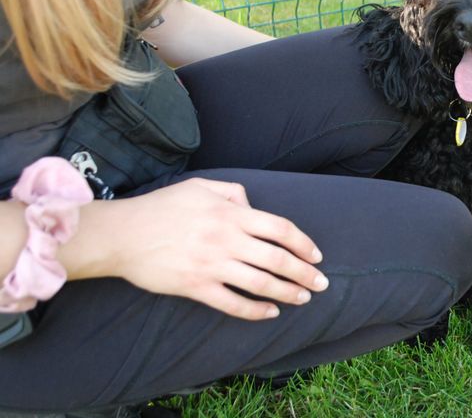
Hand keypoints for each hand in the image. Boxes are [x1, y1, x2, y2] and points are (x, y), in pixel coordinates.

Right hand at [73, 178, 327, 319]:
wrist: (122, 234)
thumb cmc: (162, 207)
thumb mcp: (200, 186)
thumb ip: (233, 192)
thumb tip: (254, 206)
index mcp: (231, 213)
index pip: (280, 228)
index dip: (303, 243)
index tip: (317, 255)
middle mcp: (227, 239)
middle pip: (277, 259)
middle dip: (305, 273)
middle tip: (322, 283)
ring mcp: (212, 265)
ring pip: (260, 283)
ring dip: (287, 292)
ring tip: (303, 298)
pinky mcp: (196, 287)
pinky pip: (232, 303)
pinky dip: (255, 310)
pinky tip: (270, 312)